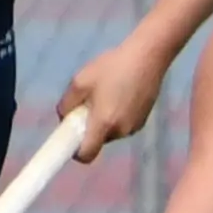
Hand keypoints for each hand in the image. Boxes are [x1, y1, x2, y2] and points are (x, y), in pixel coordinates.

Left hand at [56, 38, 172, 163]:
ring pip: (110, 132)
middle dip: (89, 128)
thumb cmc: (111, 67)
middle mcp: (120, 131)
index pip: (86, 155)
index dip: (75, 152)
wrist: (148, 57)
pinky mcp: (143, 120)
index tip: (71, 138)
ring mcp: (134, 127)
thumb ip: (67, 104)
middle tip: (88, 104)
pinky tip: (120, 93)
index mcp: (103, 123)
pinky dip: (117, 116)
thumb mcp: (80, 81)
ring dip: (104, 121)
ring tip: (106, 94)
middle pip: (98, 141)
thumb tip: (65, 116)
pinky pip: (122, 125)